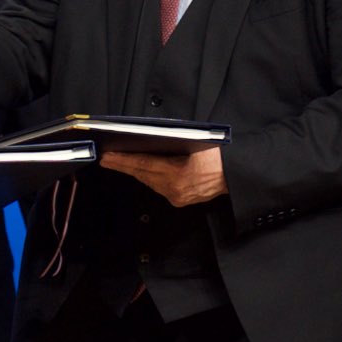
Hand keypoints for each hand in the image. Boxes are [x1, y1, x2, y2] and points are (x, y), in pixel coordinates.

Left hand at [97, 148, 227, 206]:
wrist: (235, 175)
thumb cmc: (219, 155)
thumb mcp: (195, 142)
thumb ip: (171, 143)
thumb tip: (148, 140)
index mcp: (178, 173)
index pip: (144, 165)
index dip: (123, 160)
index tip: (108, 156)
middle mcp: (176, 188)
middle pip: (143, 175)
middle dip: (122, 166)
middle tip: (106, 158)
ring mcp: (177, 197)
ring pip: (149, 182)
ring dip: (134, 172)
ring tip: (117, 163)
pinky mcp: (180, 201)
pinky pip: (158, 187)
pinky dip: (147, 178)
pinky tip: (139, 171)